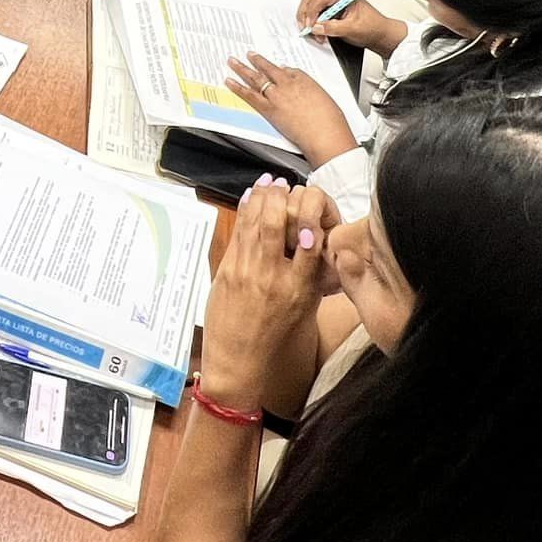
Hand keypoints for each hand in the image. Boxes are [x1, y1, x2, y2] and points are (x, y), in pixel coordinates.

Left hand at [201, 180, 339, 405]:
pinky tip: (251, 197)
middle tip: (285, 185)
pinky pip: (237, 234)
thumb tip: (314, 242)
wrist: (239, 359)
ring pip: (254, 224)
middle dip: (281, 199)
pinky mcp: (226, 271)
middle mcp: (273, 277)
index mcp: (299, 289)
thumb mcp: (304, 310)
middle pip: (277, 225)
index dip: (310, 216)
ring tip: (270, 183)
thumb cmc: (275, 335)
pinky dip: (244, 212)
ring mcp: (246, 272)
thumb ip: (310, 277)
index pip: (311, 243)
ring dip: (262, 198)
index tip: (309, 201)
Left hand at [224, 53, 356, 168]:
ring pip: (255, 77)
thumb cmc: (329, 121)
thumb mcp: (324, 99)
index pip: (289, 70)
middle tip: (248, 54)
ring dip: (242, 68)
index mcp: (303, 80)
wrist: (324, 134)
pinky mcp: (268, 108)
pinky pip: (249, 94)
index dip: (279, 70)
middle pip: (268, 68)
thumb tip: (299, 82)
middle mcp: (288, 84)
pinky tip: (229, 82)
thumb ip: (309, 89)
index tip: (275, 68)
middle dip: (257, 60)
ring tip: (232, 62)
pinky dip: (237, 87)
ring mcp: (276, 95)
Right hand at [293, 0, 405, 56]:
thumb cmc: (373, 28)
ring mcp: (333, 2)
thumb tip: (316, 27)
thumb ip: (333, 28)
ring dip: (307, 18)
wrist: (381, 35)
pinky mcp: (331, 10)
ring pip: (310, 5)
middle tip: (306, 28)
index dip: (312, 12)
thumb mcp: (353, 29)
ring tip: (312, 32)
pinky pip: (314, 13)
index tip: (310, 26)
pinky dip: (312, 22)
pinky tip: (315, 32)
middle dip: (305, 14)